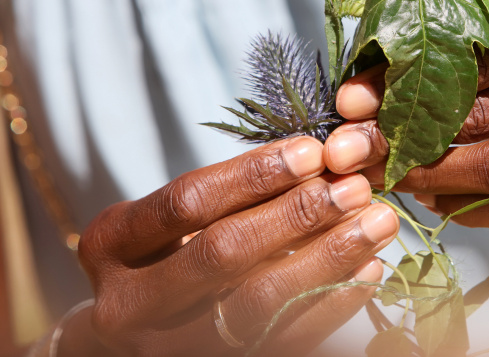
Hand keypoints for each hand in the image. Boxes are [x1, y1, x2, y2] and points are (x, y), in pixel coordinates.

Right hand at [74, 136, 398, 355]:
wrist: (138, 334)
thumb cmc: (165, 253)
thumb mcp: (174, 219)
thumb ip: (233, 193)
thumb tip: (319, 162)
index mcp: (110, 244)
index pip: (188, 203)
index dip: (253, 176)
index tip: (311, 151)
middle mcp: (129, 303)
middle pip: (223, 254)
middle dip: (297, 215)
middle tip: (354, 187)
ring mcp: (170, 346)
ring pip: (258, 303)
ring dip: (328, 257)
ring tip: (377, 221)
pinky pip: (284, 340)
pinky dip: (333, 302)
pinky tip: (368, 269)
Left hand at [323, 0, 488, 227]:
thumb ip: (445, 55)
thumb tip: (358, 98)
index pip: (480, 56)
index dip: (410, 82)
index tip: (352, 105)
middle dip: (412, 139)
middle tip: (357, 154)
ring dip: (437, 179)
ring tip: (389, 178)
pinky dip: (473, 210)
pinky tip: (435, 199)